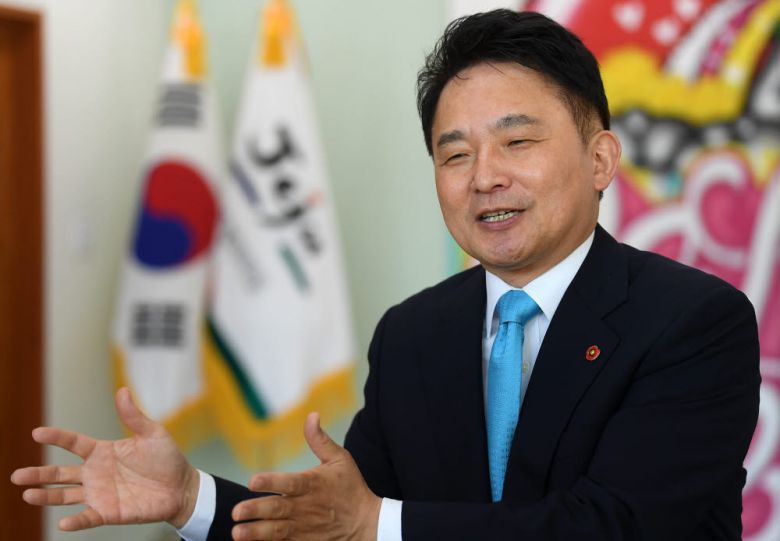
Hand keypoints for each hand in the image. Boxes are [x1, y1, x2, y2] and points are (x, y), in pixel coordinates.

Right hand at [10, 387, 199, 530]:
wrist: (182, 487)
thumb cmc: (167, 459)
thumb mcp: (153, 434)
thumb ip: (134, 416)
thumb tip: (123, 390)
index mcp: (103, 451)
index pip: (74, 443)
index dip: (56, 438)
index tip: (37, 433)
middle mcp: (95, 473)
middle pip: (60, 473)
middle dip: (38, 474)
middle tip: (17, 476)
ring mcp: (99, 493)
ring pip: (65, 495)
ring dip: (46, 496)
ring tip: (27, 494)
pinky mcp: (108, 512)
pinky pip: (87, 517)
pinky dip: (76, 521)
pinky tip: (63, 522)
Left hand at [231, 413, 380, 540]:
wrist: (366, 523)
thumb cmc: (351, 488)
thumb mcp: (340, 459)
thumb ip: (320, 439)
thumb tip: (311, 415)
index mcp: (314, 484)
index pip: (290, 482)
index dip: (271, 481)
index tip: (252, 481)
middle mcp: (306, 507)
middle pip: (278, 509)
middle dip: (256, 511)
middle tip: (237, 512)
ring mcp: (304, 528)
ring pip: (277, 531)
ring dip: (256, 533)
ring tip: (237, 533)